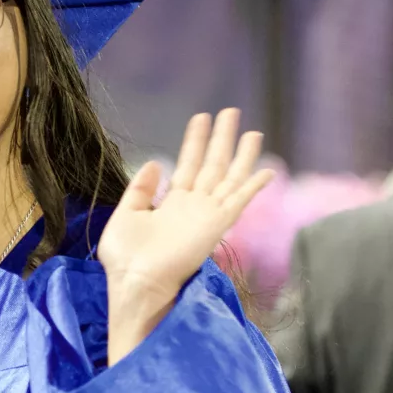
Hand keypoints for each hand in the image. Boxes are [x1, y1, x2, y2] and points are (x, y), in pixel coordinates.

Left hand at [97, 109, 271, 363]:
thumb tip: (154, 163)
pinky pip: (240, 200)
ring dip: (242, 155)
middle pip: (213, 165)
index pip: (188, 164)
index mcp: (171, 203)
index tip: (202, 117)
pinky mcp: (217, 224)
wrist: (136, 281)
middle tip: (231, 112)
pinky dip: (253, 185)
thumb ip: (140, 189)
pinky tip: (267, 170)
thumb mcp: (126, 214)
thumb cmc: (126, 256)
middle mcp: (193, 206)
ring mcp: (207, 214)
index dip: (195, 141)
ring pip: (230, 177)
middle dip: (222, 139)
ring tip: (253, 131)